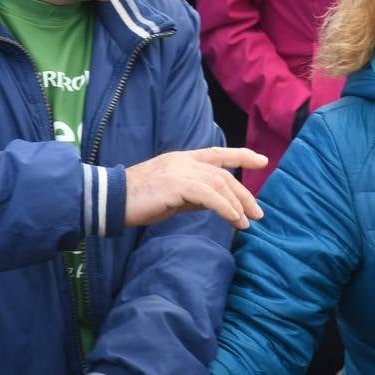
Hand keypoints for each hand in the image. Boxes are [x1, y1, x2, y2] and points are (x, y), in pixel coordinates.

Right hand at [125, 147, 267, 229]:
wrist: (112, 200)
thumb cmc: (139, 201)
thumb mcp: (172, 197)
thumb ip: (194, 196)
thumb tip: (218, 204)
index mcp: (182, 159)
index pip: (218, 153)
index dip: (242, 155)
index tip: (262, 161)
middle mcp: (183, 161)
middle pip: (223, 174)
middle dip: (244, 193)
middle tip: (258, 213)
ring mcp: (179, 170)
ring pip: (219, 183)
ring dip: (237, 204)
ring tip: (247, 222)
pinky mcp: (175, 184)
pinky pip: (208, 195)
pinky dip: (224, 207)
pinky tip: (233, 218)